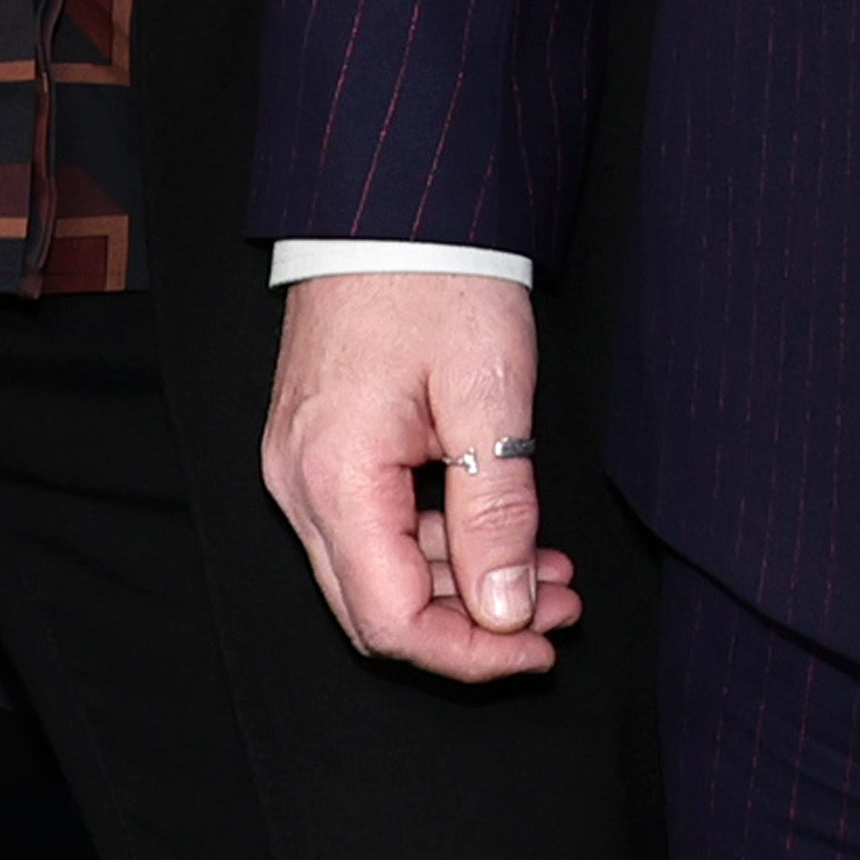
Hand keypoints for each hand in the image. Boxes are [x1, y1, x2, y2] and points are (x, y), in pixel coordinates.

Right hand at [263, 269, 589, 686]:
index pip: (392, 620)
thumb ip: (496, 510)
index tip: (541, 643)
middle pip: (378, 611)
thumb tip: (504, 612)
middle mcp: (299, 485)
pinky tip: (507, 533)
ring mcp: (303, 467)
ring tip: (553, 572)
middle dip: (474, 627)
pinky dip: (442, 544)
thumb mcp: (488, 392)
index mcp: (334, 477)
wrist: (392, 206)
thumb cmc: (438, 278)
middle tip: (560, 610)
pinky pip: (375, 527)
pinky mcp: (322, 449)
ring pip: (380, 573)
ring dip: (466, 585)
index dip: (471, 653)